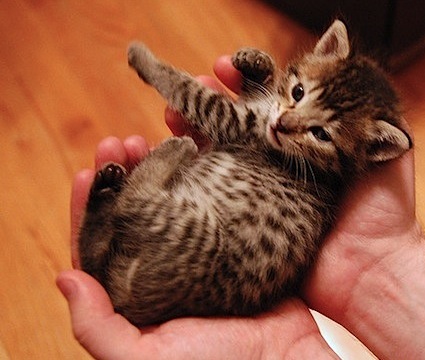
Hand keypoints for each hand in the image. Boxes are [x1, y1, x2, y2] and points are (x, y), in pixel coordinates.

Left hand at [58, 56, 336, 359]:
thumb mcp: (146, 358)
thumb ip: (100, 327)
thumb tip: (64, 279)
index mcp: (138, 296)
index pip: (102, 247)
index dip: (92, 210)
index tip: (88, 174)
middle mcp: (166, 271)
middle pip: (135, 217)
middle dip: (123, 179)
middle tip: (119, 144)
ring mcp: (202, 255)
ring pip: (172, 203)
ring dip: (158, 171)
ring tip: (149, 139)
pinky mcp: (236, 243)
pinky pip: (213, 203)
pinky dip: (202, 177)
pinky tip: (195, 154)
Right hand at [162, 62, 424, 358]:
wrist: (370, 267)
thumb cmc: (383, 209)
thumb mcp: (390, 143)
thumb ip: (367, 97)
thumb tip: (344, 47)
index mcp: (308, 137)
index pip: (272, 97)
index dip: (250, 77)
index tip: (232, 65)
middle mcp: (279, 158)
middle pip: (237, 118)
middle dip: (212, 96)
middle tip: (197, 81)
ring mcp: (259, 185)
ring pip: (218, 146)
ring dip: (193, 123)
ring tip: (173, 108)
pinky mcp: (244, 212)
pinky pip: (210, 184)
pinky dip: (187, 164)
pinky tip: (172, 147)